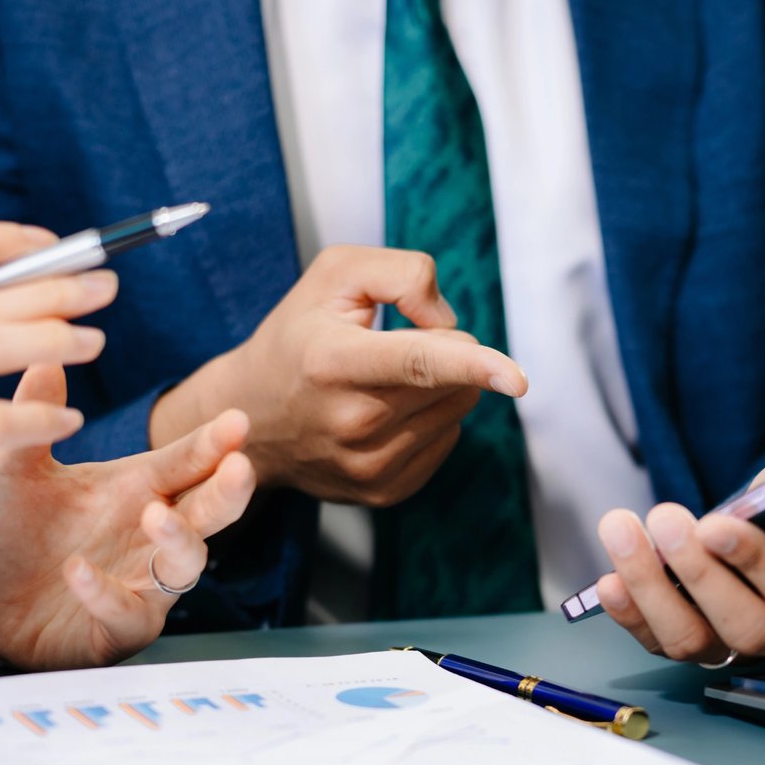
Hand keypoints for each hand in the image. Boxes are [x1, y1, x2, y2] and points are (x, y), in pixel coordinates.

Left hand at [0, 364, 256, 669]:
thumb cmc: (18, 534)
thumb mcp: (18, 473)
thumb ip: (32, 422)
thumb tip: (44, 356)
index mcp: (139, 487)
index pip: (188, 460)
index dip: (214, 442)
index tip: (237, 420)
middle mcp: (152, 533)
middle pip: (209, 510)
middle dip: (229, 490)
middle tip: (239, 467)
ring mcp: (144, 582)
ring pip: (186, 563)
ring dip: (179, 540)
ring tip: (155, 517)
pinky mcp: (121, 627)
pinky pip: (128, 612)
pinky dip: (106, 592)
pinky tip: (78, 572)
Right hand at [148, 245, 527, 506]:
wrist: (247, 416)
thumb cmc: (297, 334)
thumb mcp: (334, 274)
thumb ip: (401, 274)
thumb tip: (450, 324)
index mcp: (335, 362)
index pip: (417, 363)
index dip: (474, 365)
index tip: (518, 378)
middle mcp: (352, 422)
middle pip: (452, 380)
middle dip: (447, 351)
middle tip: (393, 346)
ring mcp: (367, 465)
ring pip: (457, 409)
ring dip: (442, 385)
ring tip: (384, 379)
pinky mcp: (382, 491)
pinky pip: (446, 440)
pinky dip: (431, 418)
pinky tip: (386, 412)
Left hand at [593, 446, 764, 662]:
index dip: (755, 563)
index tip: (715, 523)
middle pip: (745, 628)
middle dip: (698, 574)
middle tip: (665, 518)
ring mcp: (739, 639)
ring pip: (694, 642)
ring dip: (650, 590)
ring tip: (622, 530)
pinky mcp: (699, 635)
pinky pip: (660, 642)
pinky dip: (630, 614)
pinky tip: (608, 580)